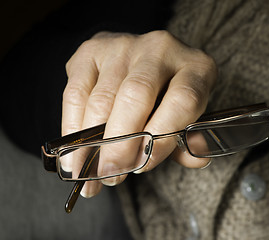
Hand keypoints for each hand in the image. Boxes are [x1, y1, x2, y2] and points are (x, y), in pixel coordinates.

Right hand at [62, 30, 217, 197]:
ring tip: (89, 172)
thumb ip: (188, 138)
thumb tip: (196, 158)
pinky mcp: (92, 50)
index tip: (143, 165)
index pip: (183, 100)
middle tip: (110, 174)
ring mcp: (124, 44)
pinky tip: (73, 153)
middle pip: (136, 94)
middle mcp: (160, 48)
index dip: (163, 135)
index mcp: (195, 66)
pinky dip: (72, 127)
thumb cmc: (166, 95)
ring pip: (102, 98)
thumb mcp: (187, 114)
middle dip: (120, 142)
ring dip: (91, 142)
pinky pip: (75, 93)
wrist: (140, 61)